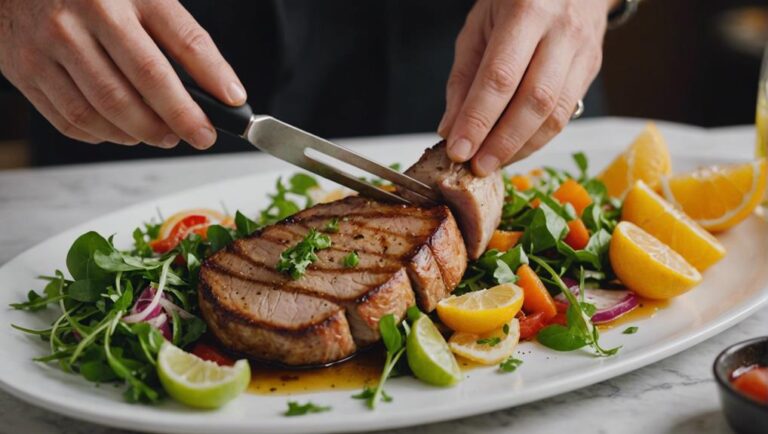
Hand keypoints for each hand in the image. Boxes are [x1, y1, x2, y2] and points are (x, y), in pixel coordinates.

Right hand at [0, 0, 245, 147]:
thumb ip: (175, 33)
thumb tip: (218, 87)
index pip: (181, 40)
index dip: (213, 76)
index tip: (235, 102)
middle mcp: (82, 16)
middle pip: (142, 84)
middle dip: (180, 118)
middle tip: (202, 135)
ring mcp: (47, 45)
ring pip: (105, 109)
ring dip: (144, 133)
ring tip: (165, 136)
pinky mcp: (23, 70)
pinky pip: (70, 119)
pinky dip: (104, 135)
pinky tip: (122, 132)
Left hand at [438, 0, 613, 175]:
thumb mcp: (478, 26)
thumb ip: (464, 77)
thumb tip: (450, 129)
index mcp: (526, 10)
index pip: (500, 77)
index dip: (478, 120)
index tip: (458, 150)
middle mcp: (561, 30)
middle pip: (534, 101)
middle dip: (502, 142)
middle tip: (476, 167)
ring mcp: (583, 50)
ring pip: (555, 114)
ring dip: (521, 147)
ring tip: (492, 163)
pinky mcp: (592, 67)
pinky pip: (565, 114)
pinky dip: (537, 139)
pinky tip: (514, 149)